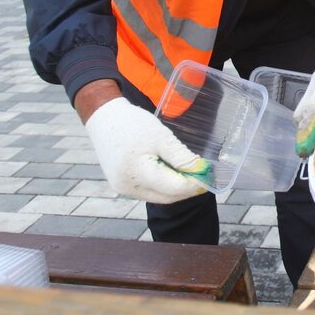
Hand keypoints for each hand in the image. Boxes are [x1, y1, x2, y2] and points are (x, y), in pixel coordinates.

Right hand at [84, 98, 210, 203]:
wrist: (104, 118)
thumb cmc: (133, 124)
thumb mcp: (162, 137)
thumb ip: (181, 157)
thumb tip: (200, 171)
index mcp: (138, 174)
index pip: (175, 188)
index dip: (195, 184)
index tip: (210, 174)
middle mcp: (128, 187)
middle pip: (167, 196)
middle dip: (188, 189)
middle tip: (204, 176)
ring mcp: (123, 188)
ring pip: (159, 196)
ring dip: (176, 188)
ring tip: (191, 174)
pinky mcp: (121, 185)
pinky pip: (149, 190)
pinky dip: (163, 184)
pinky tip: (173, 173)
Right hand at [294, 20, 314, 155]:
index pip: (310, 112)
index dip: (306, 134)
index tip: (303, 152)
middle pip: (302, 112)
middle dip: (303, 133)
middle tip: (308, 154)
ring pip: (305, 108)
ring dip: (307, 126)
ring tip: (313, 145)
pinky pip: (312, 103)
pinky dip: (313, 117)